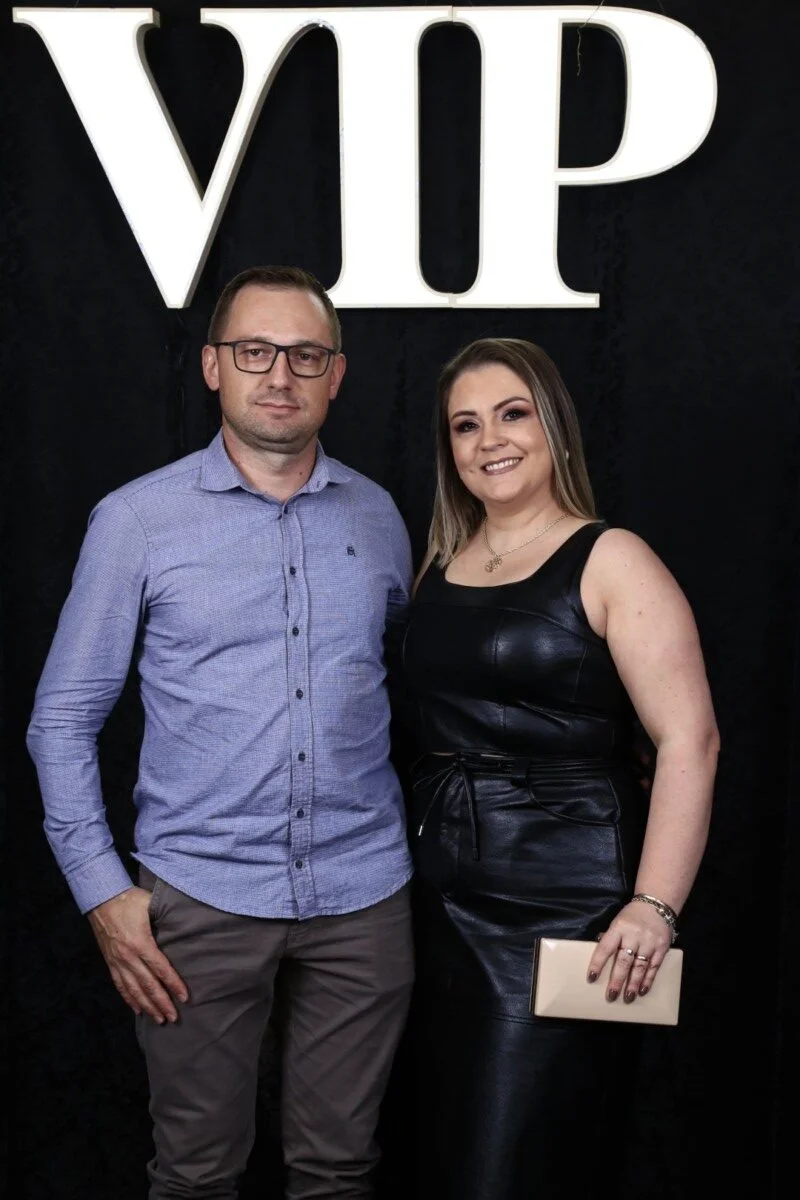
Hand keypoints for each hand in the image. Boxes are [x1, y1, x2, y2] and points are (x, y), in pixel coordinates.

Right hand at [87, 887, 187, 1023]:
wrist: (100, 898)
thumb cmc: (128, 899)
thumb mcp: (150, 904)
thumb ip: (166, 916)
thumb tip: (186, 922)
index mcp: (140, 943)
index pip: (160, 969)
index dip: (173, 984)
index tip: (185, 998)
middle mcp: (128, 956)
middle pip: (148, 985)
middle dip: (161, 1003)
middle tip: (173, 1018)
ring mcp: (117, 961)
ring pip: (133, 989)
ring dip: (146, 1006)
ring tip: (158, 1019)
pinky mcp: (110, 961)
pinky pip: (119, 984)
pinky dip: (128, 998)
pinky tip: (137, 1008)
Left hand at [586, 901, 672, 1002]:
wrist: (657, 904)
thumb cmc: (632, 916)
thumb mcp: (617, 921)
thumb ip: (610, 937)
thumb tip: (599, 956)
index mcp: (619, 927)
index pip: (605, 947)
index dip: (598, 963)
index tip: (591, 977)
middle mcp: (634, 935)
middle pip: (624, 960)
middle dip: (617, 980)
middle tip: (611, 995)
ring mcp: (649, 942)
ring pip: (640, 966)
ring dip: (633, 983)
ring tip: (628, 997)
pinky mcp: (662, 948)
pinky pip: (654, 967)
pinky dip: (648, 980)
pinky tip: (642, 990)